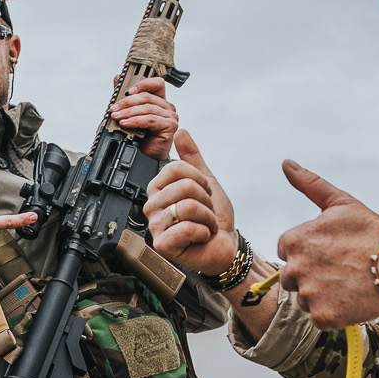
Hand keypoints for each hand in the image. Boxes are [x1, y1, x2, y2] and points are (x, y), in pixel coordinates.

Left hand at [109, 76, 178, 160]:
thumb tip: (117, 78)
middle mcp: (166, 107)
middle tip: (114, 108)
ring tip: (117, 117)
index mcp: (159, 100)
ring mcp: (170, 116)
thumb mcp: (129, 114)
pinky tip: (126, 124)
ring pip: (147, 108)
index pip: (156, 83)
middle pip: (147, 96)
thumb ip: (125, 96)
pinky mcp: (170, 126)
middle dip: (127, 102)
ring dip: (129, 112)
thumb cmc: (140, 137)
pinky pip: (150, 120)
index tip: (127, 90)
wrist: (145, 156)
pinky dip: (136, 121)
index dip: (142, 83)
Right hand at [144, 129, 239, 275]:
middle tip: (205, 213)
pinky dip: (204, 232)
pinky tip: (201, 238)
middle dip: (206, 201)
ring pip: (188, 207)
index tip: (203, 193)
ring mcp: (155, 226)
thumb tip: (181, 132)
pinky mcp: (162, 244)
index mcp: (159, 189)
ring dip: (207, 218)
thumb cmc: (213, 218)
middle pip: (185, 186)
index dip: (199, 180)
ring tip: (204, 225)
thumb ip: (193, 157)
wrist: (225, 245)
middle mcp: (152, 206)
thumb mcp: (206, 181)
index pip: (176, 168)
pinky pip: (188, 228)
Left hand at [275, 161, 378, 328]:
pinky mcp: (323, 317)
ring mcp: (309, 294)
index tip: (331, 251)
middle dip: (311, 274)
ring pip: (304, 299)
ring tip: (348, 283)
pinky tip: (351, 298)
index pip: (286, 251)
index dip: (308, 251)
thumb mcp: (340, 202)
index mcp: (294, 240)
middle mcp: (296, 268)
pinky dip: (333, 312)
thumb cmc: (372, 230)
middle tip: (341, 269)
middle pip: (291, 278)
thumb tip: (286, 163)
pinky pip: (318, 317)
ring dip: (321, 295)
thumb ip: (309, 184)